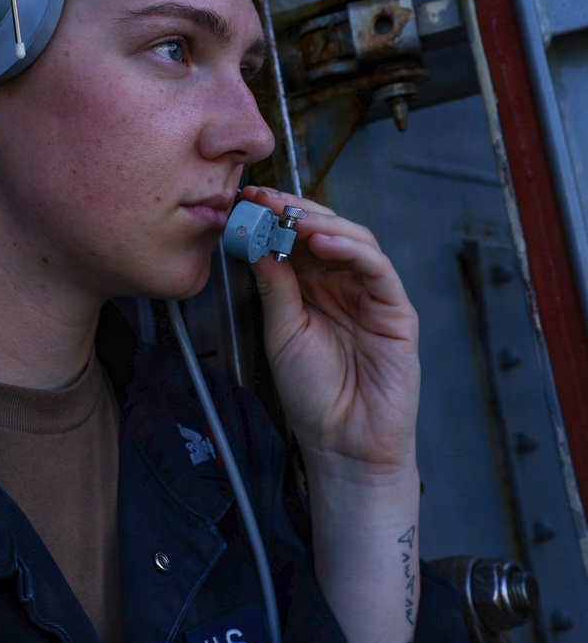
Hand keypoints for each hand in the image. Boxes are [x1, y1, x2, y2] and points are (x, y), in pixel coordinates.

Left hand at [245, 187, 419, 481]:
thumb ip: (274, 285)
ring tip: (292, 218)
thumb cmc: (312, 394)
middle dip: (294, 211)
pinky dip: (352, 249)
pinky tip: (325, 243)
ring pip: (354, 241)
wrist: (342, 442)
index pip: (296, 239)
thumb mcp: (280, 332)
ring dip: (322, 224)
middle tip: (266, 199)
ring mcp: (370, 295)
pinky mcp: (396, 310)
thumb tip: (258, 240)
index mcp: (312, 288)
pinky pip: (377, 268)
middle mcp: (342, 285)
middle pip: (325, 231)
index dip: (275, 216)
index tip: (247, 200)